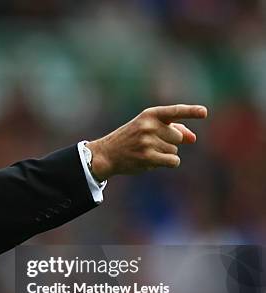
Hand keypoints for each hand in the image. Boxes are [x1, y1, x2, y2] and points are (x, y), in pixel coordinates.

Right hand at [86, 104, 207, 180]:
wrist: (107, 153)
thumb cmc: (130, 139)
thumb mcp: (148, 128)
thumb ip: (172, 129)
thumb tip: (193, 138)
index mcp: (150, 114)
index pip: (174, 111)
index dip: (191, 111)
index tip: (204, 113)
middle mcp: (149, 126)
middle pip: (178, 137)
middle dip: (169, 142)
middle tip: (150, 144)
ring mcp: (148, 141)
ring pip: (175, 150)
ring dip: (165, 154)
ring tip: (146, 152)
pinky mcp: (147, 157)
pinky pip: (172, 161)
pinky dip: (168, 163)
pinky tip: (153, 161)